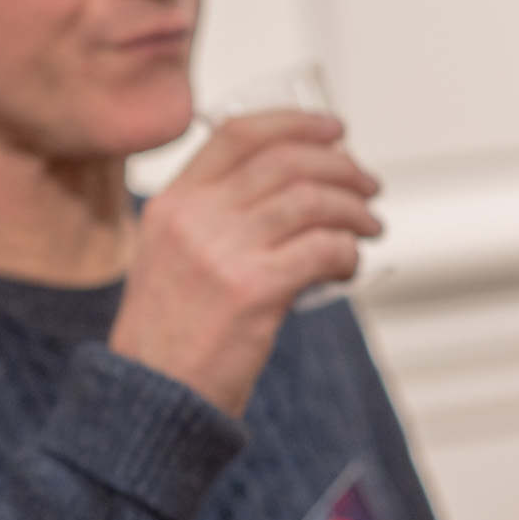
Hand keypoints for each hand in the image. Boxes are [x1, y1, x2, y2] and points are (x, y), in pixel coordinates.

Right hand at [108, 111, 381, 416]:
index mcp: (171, 204)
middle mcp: (193, 218)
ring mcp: (222, 252)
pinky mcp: (254, 289)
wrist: (150, 396)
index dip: (295, 123)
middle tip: (366, 187)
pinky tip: (346, 268)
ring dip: (355, 210)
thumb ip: (213, 219)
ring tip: (368, 228)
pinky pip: (325, 249)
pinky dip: (349, 254)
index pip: (238, 134)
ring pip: (313, 200)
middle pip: (286, 161)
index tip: (332, 131)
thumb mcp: (169, 259)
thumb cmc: (167, 336)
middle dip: (341, 168)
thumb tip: (293, 193)